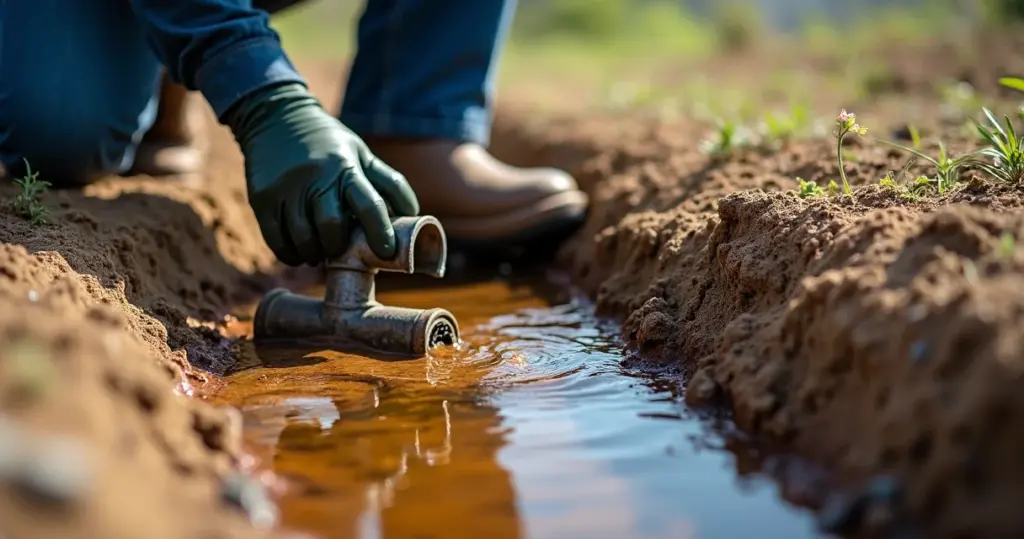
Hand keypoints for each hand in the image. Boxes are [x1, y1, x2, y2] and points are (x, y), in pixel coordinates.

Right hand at [226, 83, 418, 265]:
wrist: (276, 117)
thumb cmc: (328, 143)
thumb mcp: (360, 153)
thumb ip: (388, 183)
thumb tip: (414, 214)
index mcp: (346, 167)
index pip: (368, 205)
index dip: (380, 232)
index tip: (386, 252)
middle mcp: (316, 178)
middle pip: (331, 227)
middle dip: (339, 248)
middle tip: (340, 251)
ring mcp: (286, 189)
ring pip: (303, 239)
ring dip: (314, 254)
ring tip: (320, 253)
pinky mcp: (262, 198)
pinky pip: (277, 240)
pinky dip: (290, 254)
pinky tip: (299, 253)